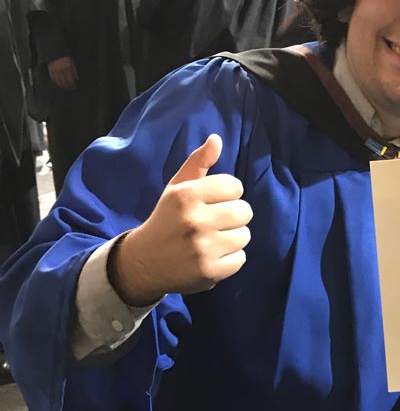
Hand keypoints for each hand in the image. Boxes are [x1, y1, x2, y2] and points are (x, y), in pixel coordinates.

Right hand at [47, 56, 78, 89]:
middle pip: (64, 81)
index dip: (72, 84)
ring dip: (61, 85)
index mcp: (67, 67)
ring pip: (58, 80)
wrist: (57, 53)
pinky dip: (55, 81)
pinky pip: (52, 77)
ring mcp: (54, 69)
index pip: (70, 79)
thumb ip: (75, 71)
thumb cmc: (66, 58)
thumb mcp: (73, 63)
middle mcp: (61, 69)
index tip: (74, 87)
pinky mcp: (50, 69)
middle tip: (70, 89)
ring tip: (64, 87)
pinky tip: (58, 83)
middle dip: (67, 86)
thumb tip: (77, 79)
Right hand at [110, 135, 252, 305]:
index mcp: (187, 195)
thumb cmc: (167, 219)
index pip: (235, 186)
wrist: (143, 262)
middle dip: (234, 216)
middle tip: (215, 222)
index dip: (228, 194)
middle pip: (245, 211)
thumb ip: (198, 163)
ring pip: (245, 235)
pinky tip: (211, 257)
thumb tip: (216, 139)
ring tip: (212, 240)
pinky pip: (240, 259)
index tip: (214, 202)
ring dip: (233, 238)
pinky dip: (230, 260)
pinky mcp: (209, 271)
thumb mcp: (177, 188)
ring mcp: (202, 248)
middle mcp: (195, 220)